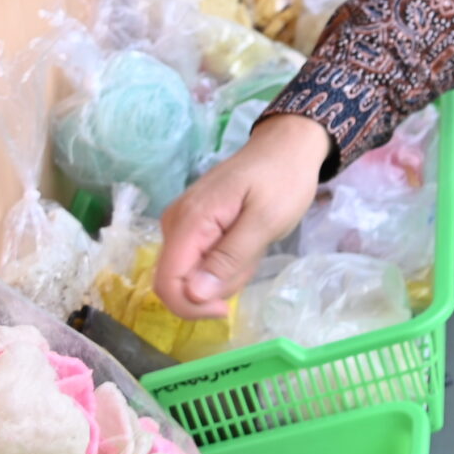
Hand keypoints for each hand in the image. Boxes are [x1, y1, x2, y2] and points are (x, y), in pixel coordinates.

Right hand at [156, 113, 331, 317]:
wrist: (287, 146)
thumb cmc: (282, 179)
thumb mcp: (266, 220)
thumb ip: (229, 258)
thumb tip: (194, 295)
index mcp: (189, 220)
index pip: (166, 283)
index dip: (192, 306)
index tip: (226, 308)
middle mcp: (175, 223)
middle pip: (179, 283)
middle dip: (217, 285)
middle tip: (252, 256)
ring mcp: (182, 224)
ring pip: (192, 275)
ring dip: (226, 272)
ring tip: (253, 242)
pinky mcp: (193, 227)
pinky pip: (201, 261)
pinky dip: (226, 261)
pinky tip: (246, 240)